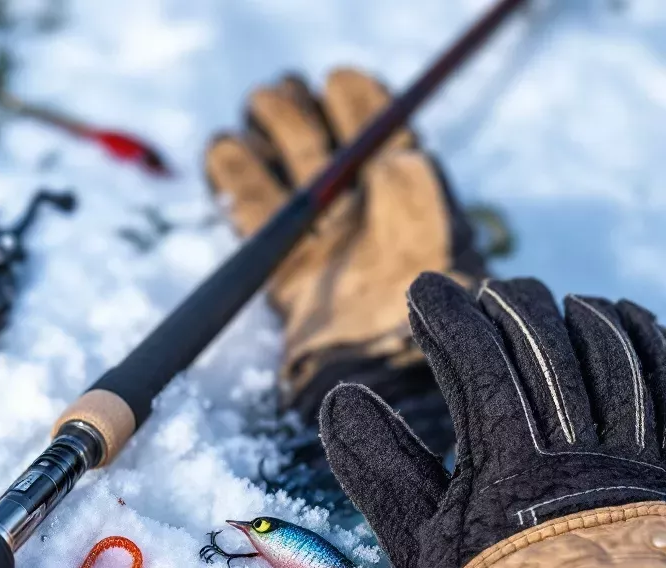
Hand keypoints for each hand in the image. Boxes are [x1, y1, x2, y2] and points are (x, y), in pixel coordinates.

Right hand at [206, 68, 484, 448]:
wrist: (390, 390)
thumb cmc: (428, 321)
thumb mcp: (440, 244)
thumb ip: (413, 194)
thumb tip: (388, 153)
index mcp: (412, 210)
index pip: (381, 141)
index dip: (361, 107)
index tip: (341, 79)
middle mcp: (366, 227)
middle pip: (328, 157)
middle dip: (300, 119)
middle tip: (274, 95)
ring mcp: (325, 252)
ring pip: (289, 183)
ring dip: (270, 141)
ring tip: (251, 113)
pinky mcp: (290, 281)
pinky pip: (259, 222)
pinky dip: (237, 183)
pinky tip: (225, 152)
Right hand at [320, 273, 665, 567]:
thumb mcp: (418, 549)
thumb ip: (379, 470)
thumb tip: (340, 398)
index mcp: (509, 467)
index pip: (477, 361)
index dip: (447, 316)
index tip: (422, 290)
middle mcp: (581, 452)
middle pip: (551, 346)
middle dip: (513, 307)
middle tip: (489, 292)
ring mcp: (638, 459)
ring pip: (618, 354)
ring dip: (582, 317)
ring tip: (558, 304)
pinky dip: (647, 341)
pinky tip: (628, 324)